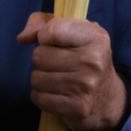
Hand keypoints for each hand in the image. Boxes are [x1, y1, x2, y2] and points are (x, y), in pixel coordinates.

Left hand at [18, 13, 128, 130]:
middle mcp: (93, 61)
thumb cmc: (84, 58)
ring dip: (40, 78)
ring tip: (56, 78)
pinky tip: (55, 93)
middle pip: (39, 56)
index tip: (50, 41)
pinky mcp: (77, 107)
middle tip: (56, 63)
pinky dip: (41, 96)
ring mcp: (85, 86)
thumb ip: (43, 23)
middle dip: (41, 59)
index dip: (43, 36)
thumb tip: (23, 38)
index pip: (52, 31)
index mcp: (95, 37)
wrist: (107, 97)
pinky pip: (39, 97)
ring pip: (36, 78)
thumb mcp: (72, 31)